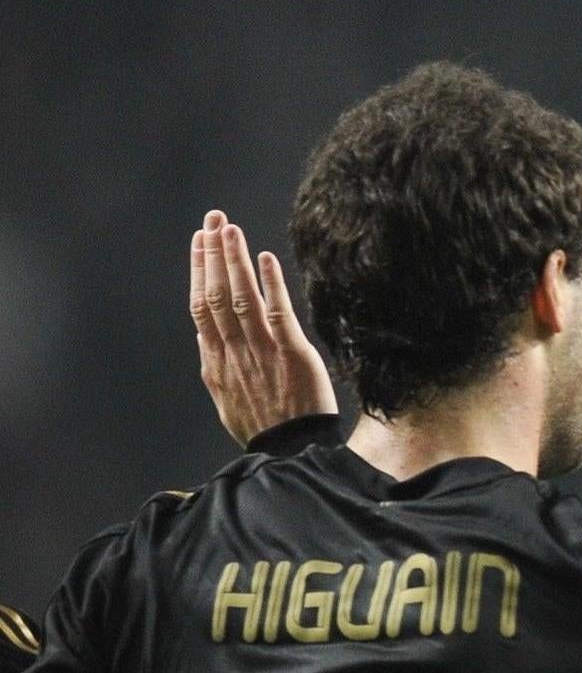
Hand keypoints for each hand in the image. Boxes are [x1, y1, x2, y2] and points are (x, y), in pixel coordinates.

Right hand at [190, 210, 337, 444]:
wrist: (293, 453)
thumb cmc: (264, 428)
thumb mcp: (227, 400)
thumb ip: (215, 366)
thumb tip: (204, 337)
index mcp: (216, 361)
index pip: (200, 306)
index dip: (198, 270)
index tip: (199, 241)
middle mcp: (233, 352)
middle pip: (215, 294)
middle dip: (212, 254)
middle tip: (214, 219)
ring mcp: (261, 352)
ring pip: (240, 298)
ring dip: (234, 261)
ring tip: (230, 229)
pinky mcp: (292, 355)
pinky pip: (278, 314)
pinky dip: (269, 284)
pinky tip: (265, 259)